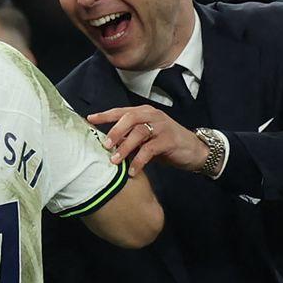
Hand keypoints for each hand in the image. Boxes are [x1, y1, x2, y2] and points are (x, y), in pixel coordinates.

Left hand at [87, 106, 207, 176]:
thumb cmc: (164, 144)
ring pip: (139, 133)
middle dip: (115, 131)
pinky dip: (139, 161)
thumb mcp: (144, 139)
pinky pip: (150, 149)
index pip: (121, 111)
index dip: (105, 115)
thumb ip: (128, 138)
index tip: (89, 119)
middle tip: (104, 145)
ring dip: (125, 147)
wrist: (193, 150)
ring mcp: (162, 126)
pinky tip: (132, 171)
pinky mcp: (169, 140)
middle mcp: (152, 116)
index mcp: (144, 113)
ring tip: (115, 161)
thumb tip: (105, 146)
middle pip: (130, 118)